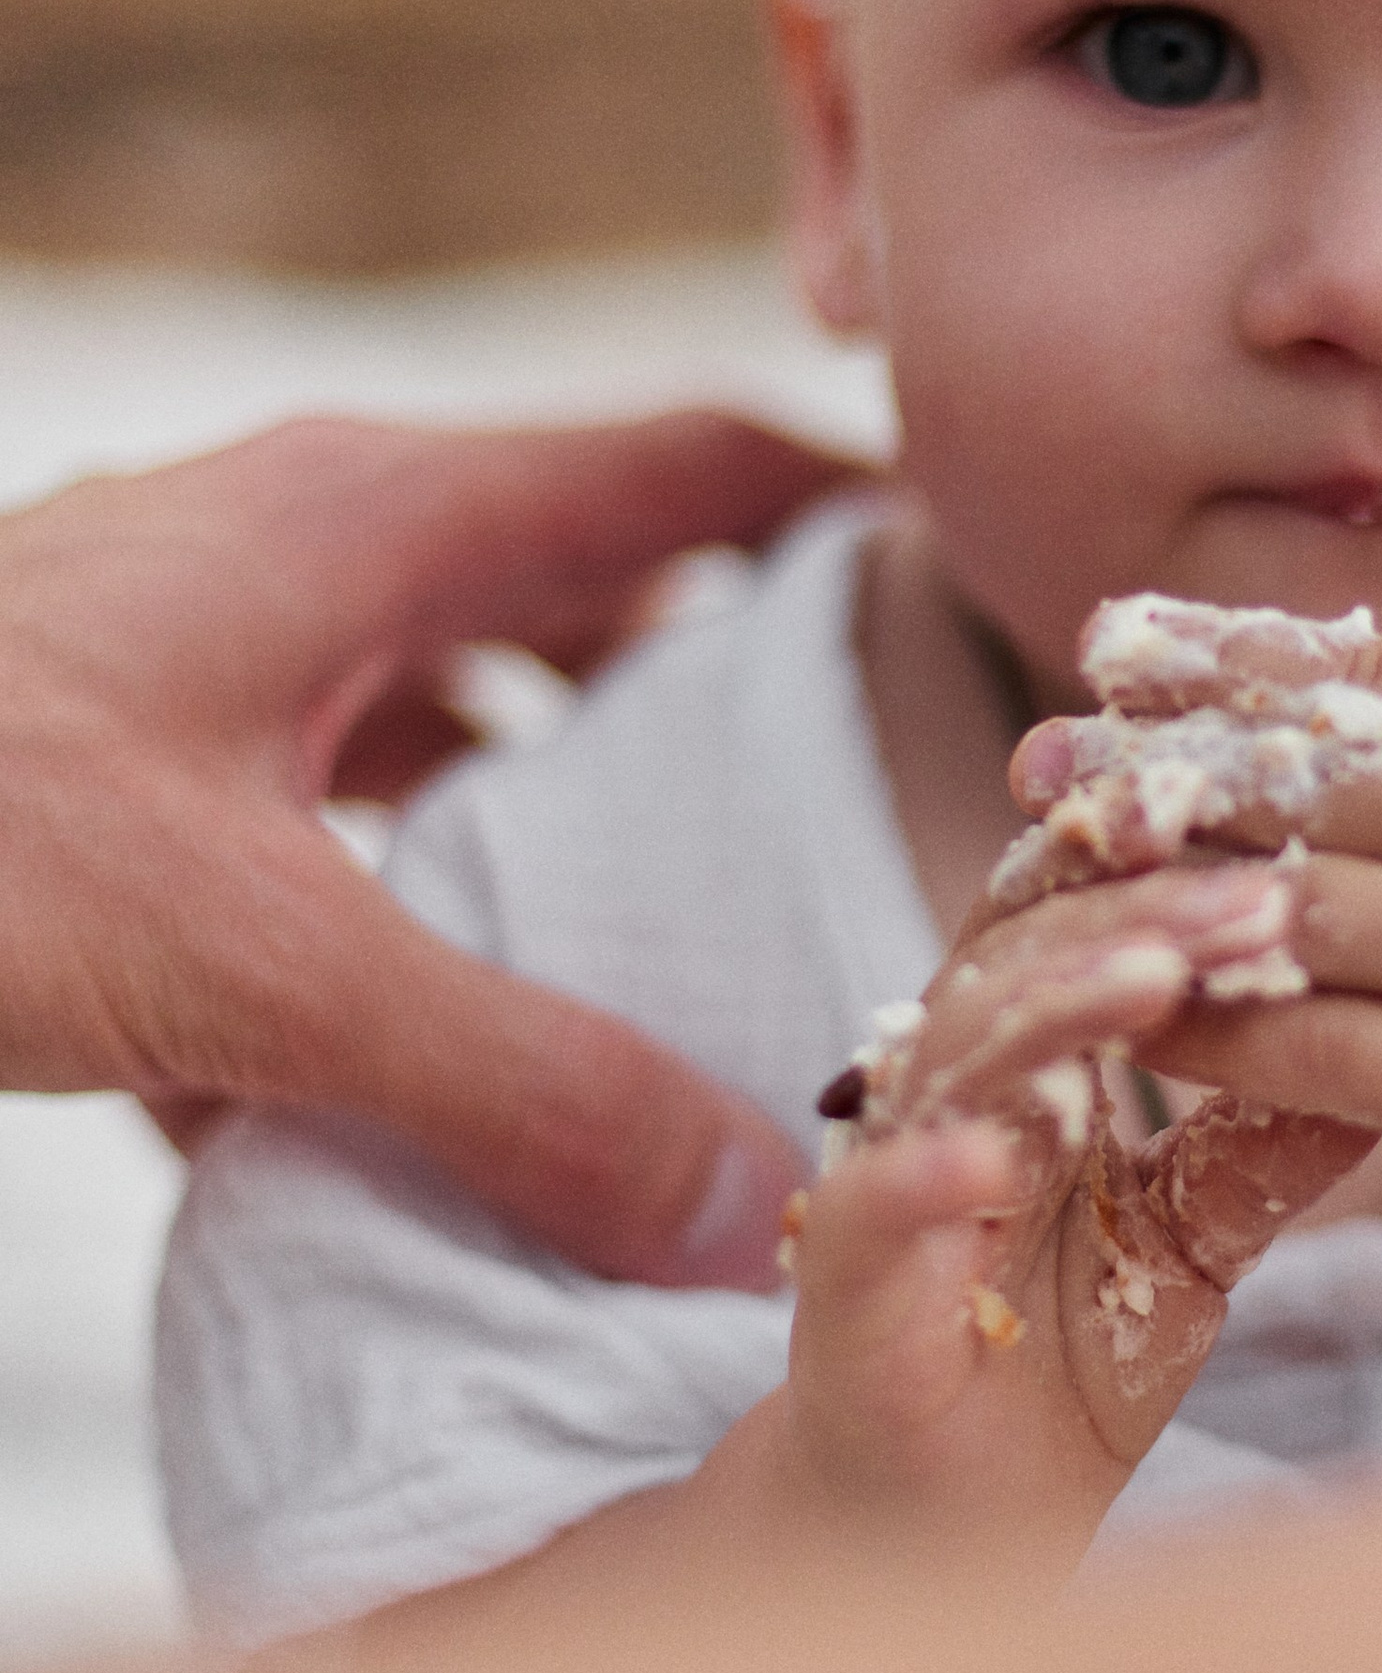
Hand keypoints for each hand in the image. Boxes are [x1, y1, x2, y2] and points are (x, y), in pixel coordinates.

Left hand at [0, 411, 857, 1283]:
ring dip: (543, 824)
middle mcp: (297, 553)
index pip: (691, 465)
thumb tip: (742, 1207)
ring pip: (438, 716)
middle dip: (719, 708)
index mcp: (377, 520)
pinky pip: (298, 833)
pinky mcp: (102, 763)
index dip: (855, 513)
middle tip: (859, 819)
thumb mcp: (257, 958)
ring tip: (667, 960)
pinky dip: (373, 933)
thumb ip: (510, 1086)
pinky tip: (398, 1094)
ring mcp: (190, 649)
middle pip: (581, 594)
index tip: (988, 592)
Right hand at [773, 863, 1371, 1544]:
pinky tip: (1003, 1155)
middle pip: (1026, 950)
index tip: (1290, 851)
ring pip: (956, 1048)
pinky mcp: (840, 1276)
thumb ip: (1263, 1152)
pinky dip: (929, 1172)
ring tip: (1160, 978)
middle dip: (1142, 912)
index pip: (1083, 921)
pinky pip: (872, 1204)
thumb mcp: (1196, 1245)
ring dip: (1054, 1002)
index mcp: (1029, 1060)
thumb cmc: (1058, 1364)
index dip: (1167, 873)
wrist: (950, 1525)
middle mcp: (952, 1089)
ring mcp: (891, 1171)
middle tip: (1261, 898)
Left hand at [1079, 630, 1381, 1246]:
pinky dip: (1215, 1028)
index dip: (1229, 655)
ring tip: (1055, 882)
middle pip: (1298, 782)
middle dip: (1155, 767)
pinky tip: (1136, 1012)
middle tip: (1043, 759)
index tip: (1117, 640)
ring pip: (1287, 909)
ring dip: (1157, 894)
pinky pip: (1317, 1050)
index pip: (1365, 674)